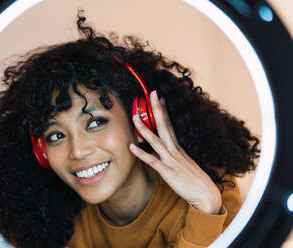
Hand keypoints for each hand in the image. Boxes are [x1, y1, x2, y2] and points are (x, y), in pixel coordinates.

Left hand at [129, 91, 221, 213]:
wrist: (206, 195)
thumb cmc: (194, 180)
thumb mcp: (182, 164)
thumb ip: (170, 156)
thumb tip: (158, 152)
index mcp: (178, 148)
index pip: (169, 125)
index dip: (163, 111)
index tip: (159, 98)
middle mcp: (174, 151)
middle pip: (164, 126)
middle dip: (157, 110)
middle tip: (152, 94)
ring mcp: (171, 160)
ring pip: (156, 141)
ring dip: (145, 129)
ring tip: (134, 117)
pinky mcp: (168, 172)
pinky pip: (152, 161)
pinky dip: (141, 154)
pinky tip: (131, 147)